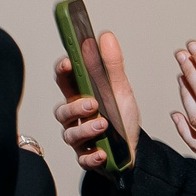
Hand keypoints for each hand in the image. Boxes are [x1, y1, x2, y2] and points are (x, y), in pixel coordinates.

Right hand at [52, 30, 140, 170]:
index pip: (64, 81)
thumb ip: (111, 65)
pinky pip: (82, 158)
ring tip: (104, 125)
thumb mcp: (120, 89)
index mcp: (80, 96)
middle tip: (92, 103)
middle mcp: (75, 118)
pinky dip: (92, 156)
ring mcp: (79, 139)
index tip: (67, 63)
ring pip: (70, 134)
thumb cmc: (121, 118)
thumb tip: (105, 37)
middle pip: (62, 111)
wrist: (133, 150)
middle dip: (75, 107)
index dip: (62, 71)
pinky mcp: (86, 157)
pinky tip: (102, 153)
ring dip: (86, 129)